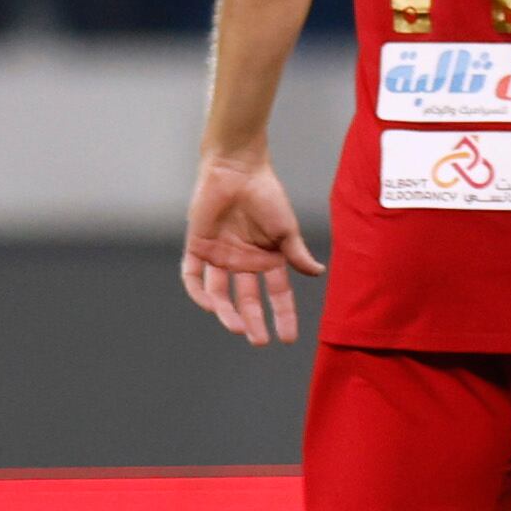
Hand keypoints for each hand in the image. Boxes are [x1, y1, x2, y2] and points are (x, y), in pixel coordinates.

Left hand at [181, 154, 322, 346]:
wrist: (237, 170)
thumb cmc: (266, 195)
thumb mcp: (286, 229)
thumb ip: (297, 254)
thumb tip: (317, 273)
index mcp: (267, 258)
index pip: (276, 294)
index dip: (282, 316)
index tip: (288, 338)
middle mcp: (243, 262)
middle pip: (247, 299)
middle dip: (253, 321)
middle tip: (258, 341)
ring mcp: (219, 256)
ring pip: (220, 293)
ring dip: (227, 312)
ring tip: (237, 327)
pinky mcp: (198, 247)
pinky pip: (194, 276)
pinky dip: (199, 292)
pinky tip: (210, 304)